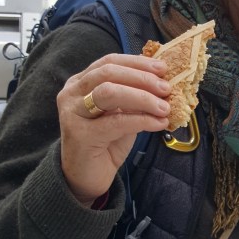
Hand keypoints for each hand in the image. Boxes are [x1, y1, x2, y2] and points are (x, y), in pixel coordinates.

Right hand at [57, 53, 171, 204]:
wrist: (86, 177)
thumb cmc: (105, 143)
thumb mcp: (122, 114)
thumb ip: (134, 97)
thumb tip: (163, 83)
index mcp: (81, 82)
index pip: (110, 61)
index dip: (137, 63)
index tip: (162, 68)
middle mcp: (72, 93)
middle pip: (108, 72)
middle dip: (142, 78)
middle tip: (166, 88)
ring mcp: (73, 112)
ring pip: (109, 92)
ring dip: (142, 97)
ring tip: (164, 107)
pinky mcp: (80, 134)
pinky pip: (116, 121)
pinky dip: (141, 120)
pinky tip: (158, 124)